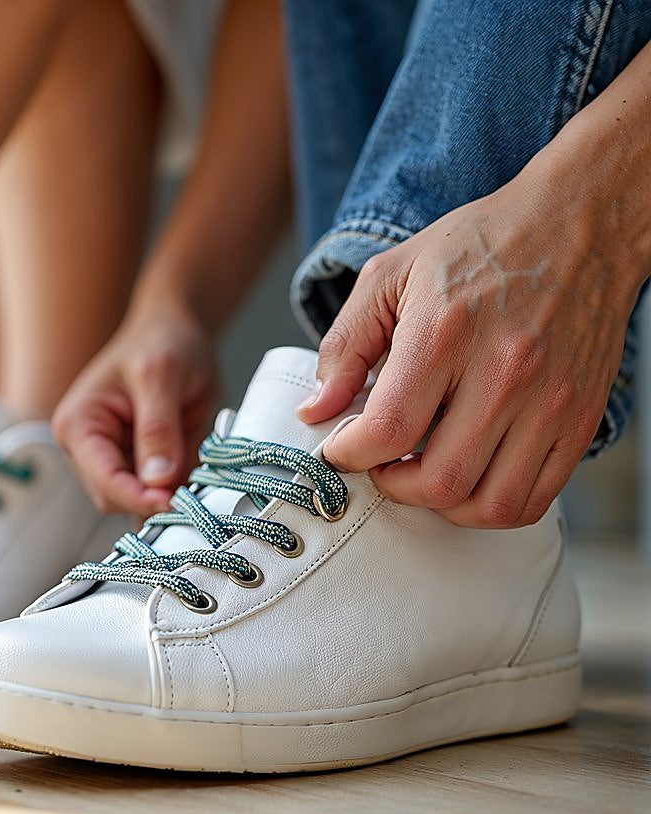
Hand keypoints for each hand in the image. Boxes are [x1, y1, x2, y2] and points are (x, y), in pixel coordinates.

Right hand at [53, 298, 218, 516]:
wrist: (173, 329)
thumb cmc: (162, 341)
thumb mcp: (163, 376)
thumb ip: (158, 428)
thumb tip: (157, 479)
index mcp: (77, 424)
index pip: (104, 482)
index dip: (141, 498)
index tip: (179, 503)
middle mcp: (84, 446)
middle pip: (116, 498)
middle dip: (154, 497)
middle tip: (196, 488)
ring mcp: (107, 455)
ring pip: (135, 499)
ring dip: (165, 492)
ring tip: (194, 465)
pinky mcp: (130, 460)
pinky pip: (151, 489)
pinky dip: (172, 486)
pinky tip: (189, 468)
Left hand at [297, 172, 642, 527]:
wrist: (579, 224)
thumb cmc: (479, 245)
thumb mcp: (390, 276)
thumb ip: (344, 347)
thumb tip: (315, 410)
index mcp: (444, 334)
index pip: (388, 430)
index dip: (351, 455)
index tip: (341, 448)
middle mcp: (505, 372)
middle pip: (440, 479)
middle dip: (394, 486)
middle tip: (381, 464)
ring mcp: (551, 401)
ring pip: (492, 503)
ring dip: (444, 506)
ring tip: (423, 473)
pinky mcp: (583, 418)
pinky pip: (536, 497)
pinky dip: (493, 505)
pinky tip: (469, 474)